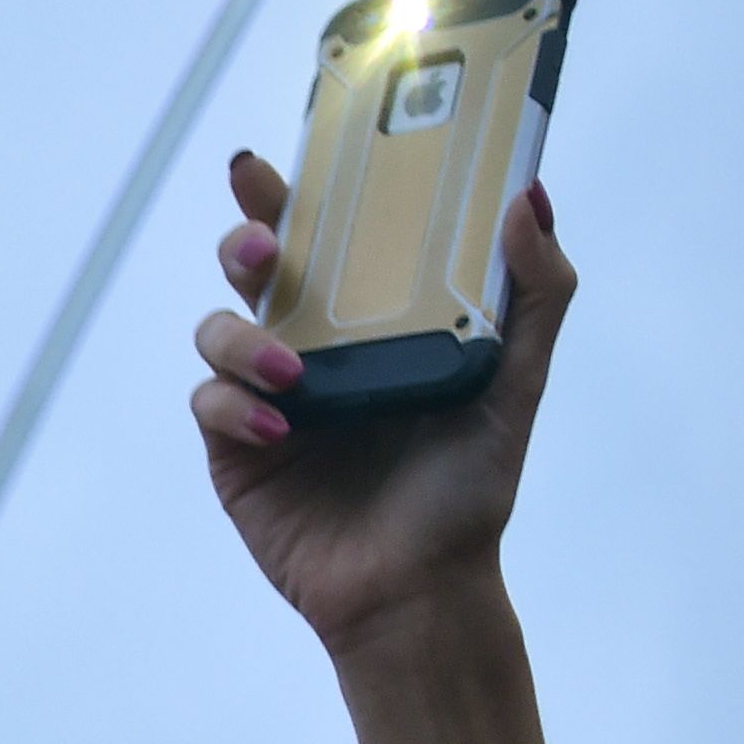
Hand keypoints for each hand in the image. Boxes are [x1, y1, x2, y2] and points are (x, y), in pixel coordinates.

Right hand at [192, 150, 574, 658]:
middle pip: (255, 264)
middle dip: (247, 236)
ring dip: (241, 337)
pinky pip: (208, 402)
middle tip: (268, 246)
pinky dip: (235, 404)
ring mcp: (266, 394)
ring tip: (294, 373)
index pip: (332, 232)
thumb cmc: (466, 492)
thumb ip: (535, 294)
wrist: (416, 591)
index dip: (303, 185)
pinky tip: (282, 431)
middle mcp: (313, 342)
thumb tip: (531, 196)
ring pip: (216, 328)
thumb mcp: (515, 386)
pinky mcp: (234, 447)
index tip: (293, 152)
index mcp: (372, 316)